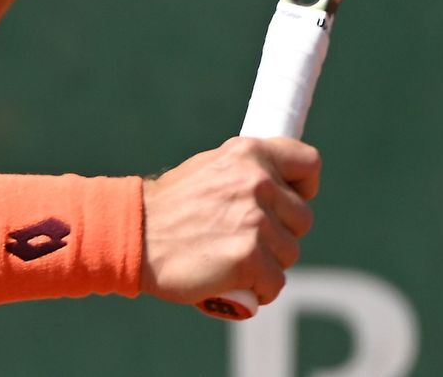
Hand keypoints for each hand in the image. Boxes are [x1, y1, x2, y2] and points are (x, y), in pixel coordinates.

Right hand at [140, 136, 319, 306]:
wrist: (134, 234)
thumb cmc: (170, 207)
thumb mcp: (210, 169)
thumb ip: (246, 173)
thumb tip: (278, 184)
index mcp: (250, 153)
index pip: (308, 163)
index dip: (304, 186)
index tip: (291, 199)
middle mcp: (257, 182)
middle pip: (302, 218)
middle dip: (280, 233)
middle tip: (245, 239)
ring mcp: (256, 221)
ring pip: (289, 253)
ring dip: (267, 263)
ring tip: (232, 260)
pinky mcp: (251, 258)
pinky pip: (275, 283)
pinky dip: (259, 289)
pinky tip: (235, 284)